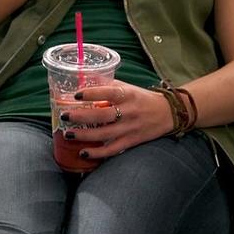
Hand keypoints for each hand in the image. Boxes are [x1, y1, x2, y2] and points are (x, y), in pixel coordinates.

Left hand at [58, 81, 173, 158]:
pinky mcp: (132, 141)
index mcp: (127, 94)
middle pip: (102, 115)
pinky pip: (113, 149)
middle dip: (81, 116)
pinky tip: (83, 152)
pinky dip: (98, 153)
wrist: (169, 113)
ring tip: (68, 134)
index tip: (76, 95)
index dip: (91, 93)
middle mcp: (129, 111)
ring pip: (105, 134)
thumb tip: (81, 80)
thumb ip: (106, 85)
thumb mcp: (127, 87)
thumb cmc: (142, 98)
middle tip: (64, 115)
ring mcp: (131, 128)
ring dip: (84, 136)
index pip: (108, 92)